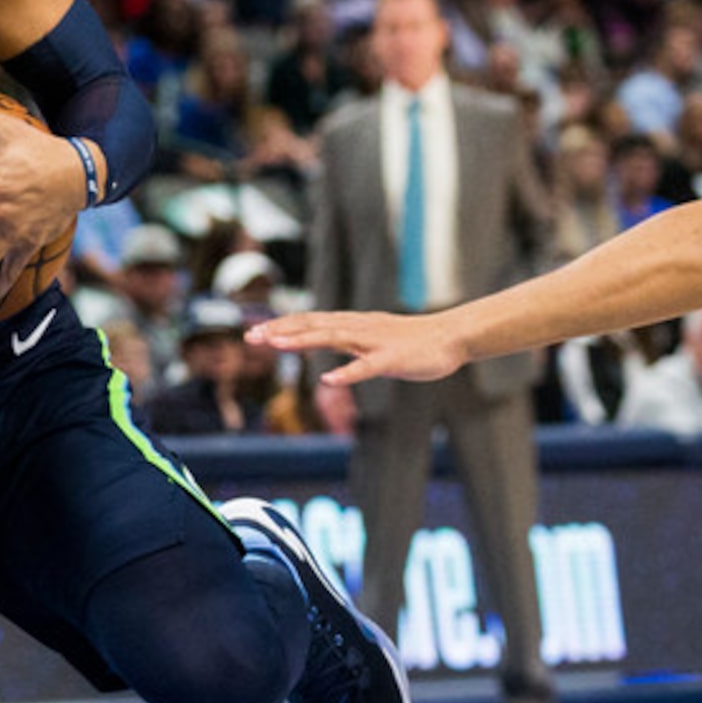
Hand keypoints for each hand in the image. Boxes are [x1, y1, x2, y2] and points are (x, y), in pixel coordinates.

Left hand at [250, 309, 471, 386]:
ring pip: (334, 338)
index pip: (309, 322)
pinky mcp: (392, 359)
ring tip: (277, 344)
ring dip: (304, 341)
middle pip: (313, 326)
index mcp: (352, 324)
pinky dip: (347, 373)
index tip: (253, 332)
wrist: (450, 337)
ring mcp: (374, 342)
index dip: (281, 326)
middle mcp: (358, 328)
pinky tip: (328, 380)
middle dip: (282, 330)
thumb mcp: (370, 337)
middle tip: (251, 336)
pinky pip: (367, 367)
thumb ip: (344, 339)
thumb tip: (319, 339)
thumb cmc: (410, 341)